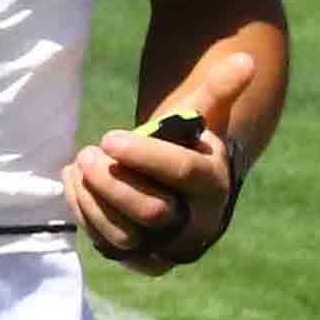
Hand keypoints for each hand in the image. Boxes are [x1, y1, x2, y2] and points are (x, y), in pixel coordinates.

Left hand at [69, 41, 264, 271]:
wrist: (182, 183)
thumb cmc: (189, 143)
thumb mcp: (204, 114)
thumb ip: (219, 89)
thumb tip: (246, 59)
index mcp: (214, 183)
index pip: (183, 173)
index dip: (145, 156)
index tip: (109, 137)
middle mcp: (197, 223)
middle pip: (152, 211)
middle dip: (114, 182)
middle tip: (88, 153)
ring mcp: (168, 246)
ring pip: (126, 235)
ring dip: (93, 200)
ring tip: (78, 165)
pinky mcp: (143, 259)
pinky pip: (110, 247)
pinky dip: (86, 215)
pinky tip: (73, 182)